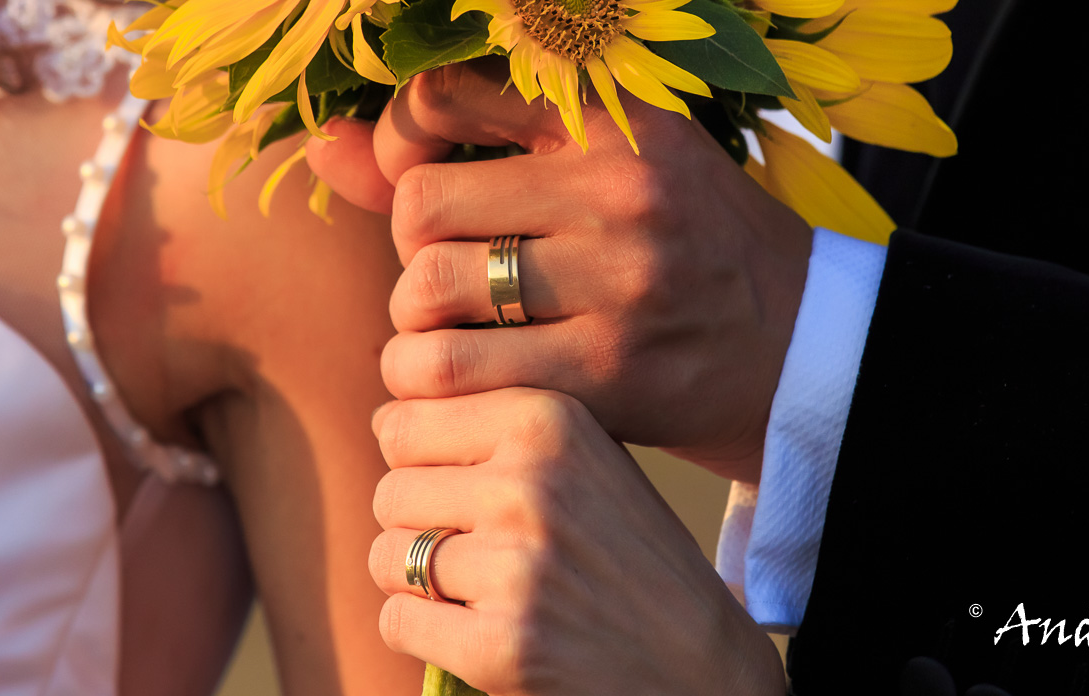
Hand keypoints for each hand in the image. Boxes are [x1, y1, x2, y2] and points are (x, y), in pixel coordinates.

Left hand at [307, 61, 812, 481]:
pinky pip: (457, 376)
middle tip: (449, 281)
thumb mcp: (599, 167)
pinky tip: (465, 391)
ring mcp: (617, 280)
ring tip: (450, 339)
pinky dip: (432, 390)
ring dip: (414, 330)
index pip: (442, 91)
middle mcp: (618, 186)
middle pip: (421, 206)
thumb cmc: (678, 244)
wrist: (802, 345)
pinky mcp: (609, 372)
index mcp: (613, 116)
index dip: (398, 139)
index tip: (416, 180)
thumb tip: (320, 144)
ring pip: (427, 295)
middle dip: (413, 253)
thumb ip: (460, 149)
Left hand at [368, 388, 785, 695]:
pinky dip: (422, 632)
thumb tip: (385, 419)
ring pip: (386, 555)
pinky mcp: (502, 643)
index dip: (418, 462)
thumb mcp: (588, 463)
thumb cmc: (632, 561)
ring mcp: (516, 565)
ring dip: (415, 580)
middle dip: (415, 525)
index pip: (406, 419)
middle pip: (390, 488)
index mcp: (550, 419)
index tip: (458, 490)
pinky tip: (475, 632)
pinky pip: (398, 618)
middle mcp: (532, 481)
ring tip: (477, 592)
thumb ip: (502, 431)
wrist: (702, 669)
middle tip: (471, 552)